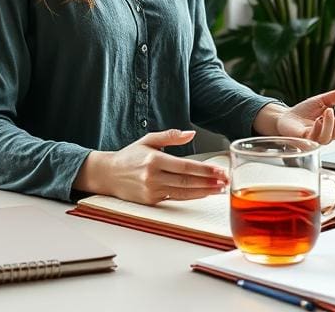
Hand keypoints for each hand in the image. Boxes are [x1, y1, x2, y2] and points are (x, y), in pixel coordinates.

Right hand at [75, 129, 228, 204]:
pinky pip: (175, 198)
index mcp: (154, 160)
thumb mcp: (148, 140)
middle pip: (187, 182)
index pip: (185, 166)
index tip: (220, 171)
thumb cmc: (129, 156)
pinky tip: (203, 193)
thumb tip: (191, 133)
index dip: (205, 170)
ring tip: (219, 189)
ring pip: (183, 193)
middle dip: (209, 182)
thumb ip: (171, 136)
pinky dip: (191, 196)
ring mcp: (151, 191)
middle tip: (226, 181)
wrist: (108, 174)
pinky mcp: (150, 201)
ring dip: (204, 192)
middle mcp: (152, 177)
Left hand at [255, 84, 334, 143]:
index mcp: (332, 127)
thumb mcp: (323, 100)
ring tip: (329, 110)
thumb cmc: (303, 112)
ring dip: (331, 124)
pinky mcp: (303, 140)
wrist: (285, 116)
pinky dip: (318, 129)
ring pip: (329, 138)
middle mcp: (326, 135)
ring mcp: (315, 139)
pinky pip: (313, 139)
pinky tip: (318, 120)